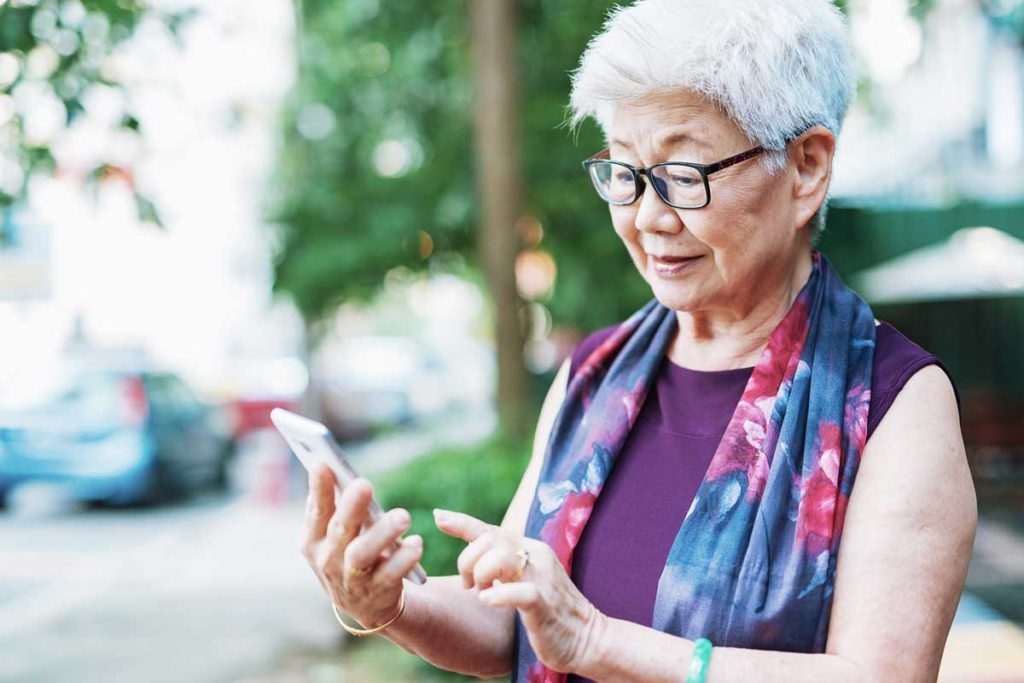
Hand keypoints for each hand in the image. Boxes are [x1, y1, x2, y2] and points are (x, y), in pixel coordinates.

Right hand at [299, 465, 422, 628]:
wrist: (366, 604)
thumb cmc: (348, 554)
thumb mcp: (333, 535)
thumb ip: (331, 507)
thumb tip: (324, 466)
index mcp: (314, 541)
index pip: (317, 511)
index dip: (318, 489)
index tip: (322, 463)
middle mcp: (328, 560)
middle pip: (340, 530)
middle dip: (351, 507)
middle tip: (364, 484)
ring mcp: (352, 579)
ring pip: (362, 554)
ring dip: (382, 534)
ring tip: (403, 516)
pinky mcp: (378, 592)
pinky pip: (391, 574)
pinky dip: (404, 558)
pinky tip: (416, 543)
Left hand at [434, 509, 605, 673]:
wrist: (588, 638)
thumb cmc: (549, 612)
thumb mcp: (523, 581)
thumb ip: (503, 565)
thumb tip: (473, 553)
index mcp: (529, 549)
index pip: (491, 529)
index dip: (462, 522)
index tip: (438, 516)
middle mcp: (536, 556)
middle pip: (490, 540)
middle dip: (468, 561)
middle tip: (468, 585)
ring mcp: (542, 578)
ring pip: (500, 558)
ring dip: (480, 576)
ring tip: (481, 593)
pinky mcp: (545, 604)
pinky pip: (519, 592)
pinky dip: (498, 594)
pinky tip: (486, 600)